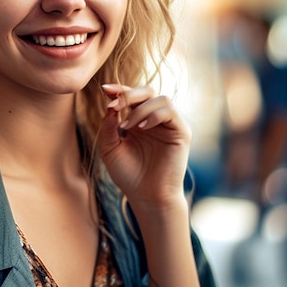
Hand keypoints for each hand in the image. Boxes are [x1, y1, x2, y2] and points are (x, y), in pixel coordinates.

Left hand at [99, 84, 191, 207]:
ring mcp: (170, 125)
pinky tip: (142, 128)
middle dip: (129, 94)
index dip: (119, 90)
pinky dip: (154, 115)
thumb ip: (108, 125)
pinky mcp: (182, 132)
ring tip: (127, 126)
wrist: (146, 196)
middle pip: (147, 91)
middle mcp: (155, 119)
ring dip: (140, 108)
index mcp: (138, 120)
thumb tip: (110, 104)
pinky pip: (171, 112)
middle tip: (114, 105)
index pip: (132, 96)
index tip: (105, 90)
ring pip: (161, 98)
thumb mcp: (110, 148)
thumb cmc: (128, 175)